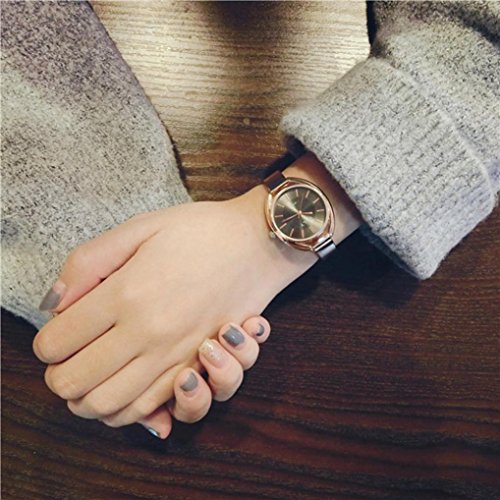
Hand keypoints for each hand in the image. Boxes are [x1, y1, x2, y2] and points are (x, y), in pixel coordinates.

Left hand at [33, 182, 314, 423]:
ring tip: (92, 376)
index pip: (56, 342)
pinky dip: (129, 411)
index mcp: (128, 293)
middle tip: (66, 357)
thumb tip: (54, 303)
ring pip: (109, 407)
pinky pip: (152, 409)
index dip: (46, 341)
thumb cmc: (200, 231)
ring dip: (87, 399)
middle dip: (59, 375)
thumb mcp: (139, 227)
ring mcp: (176, 355)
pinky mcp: (200, 366)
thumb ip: (87, 262)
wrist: (259, 244)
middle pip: (75, 383)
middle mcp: (149, 333)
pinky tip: (126, 391)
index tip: (58, 329)